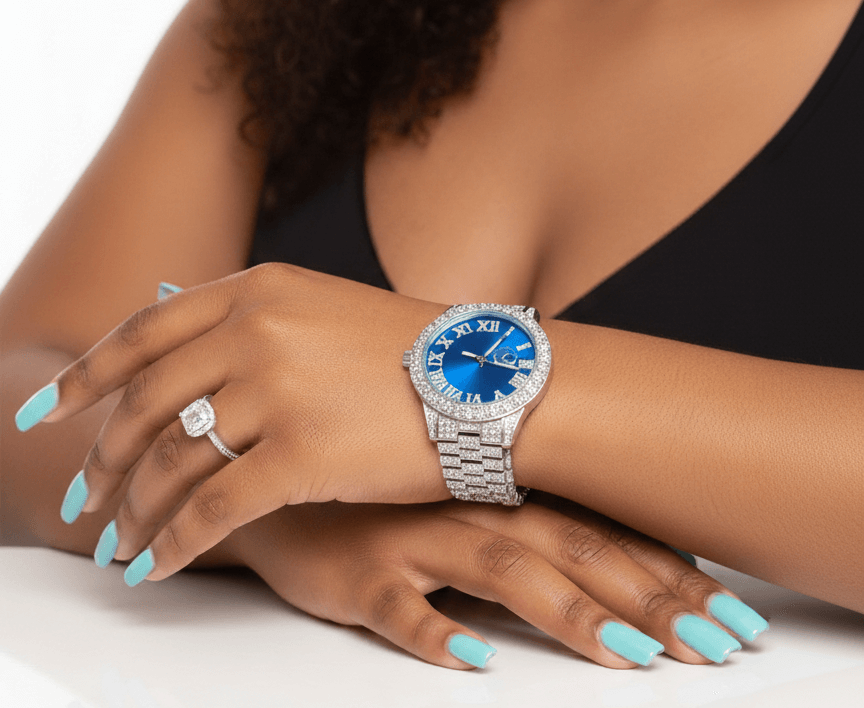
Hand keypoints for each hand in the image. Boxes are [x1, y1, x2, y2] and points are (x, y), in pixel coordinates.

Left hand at [18, 264, 451, 578]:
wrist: (488, 384)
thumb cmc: (408, 352)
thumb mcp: (320, 308)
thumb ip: (247, 320)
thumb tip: (171, 328)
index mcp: (257, 290)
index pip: (142, 334)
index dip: (85, 378)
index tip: (48, 413)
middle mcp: (257, 330)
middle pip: (146, 402)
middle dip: (103, 459)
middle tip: (85, 498)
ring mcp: (277, 390)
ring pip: (171, 460)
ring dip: (135, 509)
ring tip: (121, 543)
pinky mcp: (302, 455)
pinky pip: (212, 509)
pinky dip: (174, 544)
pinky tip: (157, 566)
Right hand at [217, 496, 761, 668]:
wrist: (279, 475)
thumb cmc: (381, 489)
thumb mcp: (461, 495)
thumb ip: (532, 521)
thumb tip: (620, 568)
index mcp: (504, 486)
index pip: (606, 530)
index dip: (672, 574)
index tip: (732, 616)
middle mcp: (471, 503)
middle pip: (576, 551)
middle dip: (651, 601)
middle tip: (716, 646)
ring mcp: (413, 534)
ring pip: (503, 571)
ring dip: (568, 615)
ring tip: (626, 656)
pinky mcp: (357, 568)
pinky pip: (398, 604)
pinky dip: (435, 630)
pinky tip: (469, 659)